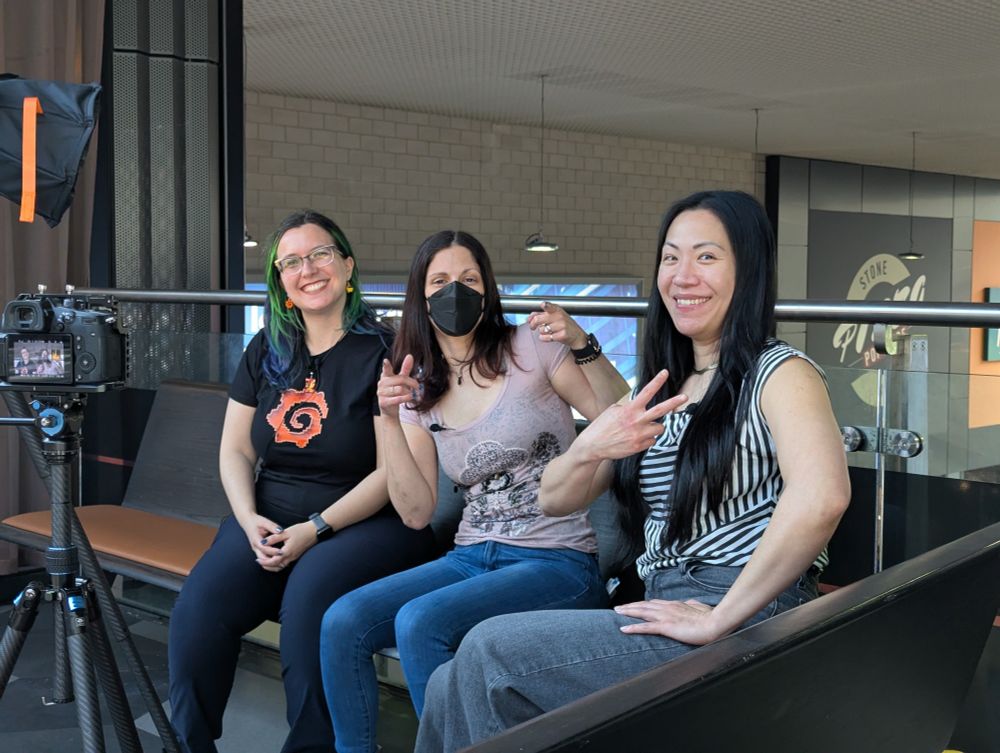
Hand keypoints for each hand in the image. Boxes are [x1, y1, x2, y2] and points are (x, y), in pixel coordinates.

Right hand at [240, 513, 285, 567]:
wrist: (247, 521)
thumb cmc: (256, 521)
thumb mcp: (264, 522)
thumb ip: (272, 526)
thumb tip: (280, 531)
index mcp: (256, 540)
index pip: (264, 549)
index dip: (273, 551)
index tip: (282, 552)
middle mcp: (255, 547)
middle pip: (263, 558)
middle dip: (273, 561)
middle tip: (284, 559)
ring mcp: (256, 549)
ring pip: (263, 560)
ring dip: (272, 563)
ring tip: (283, 563)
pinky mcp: (258, 550)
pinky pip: (264, 558)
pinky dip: (270, 561)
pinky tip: (279, 561)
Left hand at [256, 522, 315, 571]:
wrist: (315, 531)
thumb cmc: (301, 530)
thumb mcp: (285, 532)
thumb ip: (273, 538)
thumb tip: (262, 542)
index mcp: (287, 551)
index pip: (273, 561)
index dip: (264, 562)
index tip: (257, 560)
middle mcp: (291, 557)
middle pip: (277, 567)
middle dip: (267, 566)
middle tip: (260, 562)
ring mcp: (295, 557)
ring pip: (282, 566)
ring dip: (273, 566)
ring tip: (266, 562)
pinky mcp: (297, 555)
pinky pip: (286, 563)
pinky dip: (279, 563)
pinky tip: (276, 558)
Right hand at [378, 355, 419, 419]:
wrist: (390, 410)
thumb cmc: (396, 392)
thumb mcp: (401, 380)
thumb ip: (405, 368)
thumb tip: (410, 356)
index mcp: (385, 376)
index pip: (386, 369)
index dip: (386, 365)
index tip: (386, 361)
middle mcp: (382, 383)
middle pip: (401, 379)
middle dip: (412, 383)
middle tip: (418, 387)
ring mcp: (381, 393)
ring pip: (400, 389)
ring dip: (409, 392)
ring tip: (411, 394)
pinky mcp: (383, 402)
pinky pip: (398, 399)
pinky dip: (406, 398)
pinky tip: (409, 398)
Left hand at [527, 302, 586, 349]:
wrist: (577, 336)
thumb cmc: (564, 325)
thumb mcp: (556, 316)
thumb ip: (543, 314)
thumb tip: (529, 317)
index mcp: (557, 310)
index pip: (549, 306)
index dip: (545, 306)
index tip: (542, 305)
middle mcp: (559, 316)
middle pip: (538, 319)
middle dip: (532, 324)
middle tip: (532, 327)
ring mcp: (561, 326)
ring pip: (541, 329)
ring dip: (541, 332)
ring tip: (548, 331)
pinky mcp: (562, 335)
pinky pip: (545, 337)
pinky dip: (543, 338)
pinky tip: (548, 337)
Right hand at [572, 370, 686, 461]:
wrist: (593, 446)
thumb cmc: (601, 427)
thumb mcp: (612, 411)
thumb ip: (628, 407)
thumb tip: (638, 408)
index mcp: (629, 409)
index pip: (646, 392)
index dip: (657, 381)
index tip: (665, 373)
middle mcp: (636, 421)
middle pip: (660, 410)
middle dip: (674, 402)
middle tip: (685, 397)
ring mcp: (639, 435)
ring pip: (659, 428)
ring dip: (654, 427)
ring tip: (641, 428)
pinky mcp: (639, 446)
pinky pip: (652, 440)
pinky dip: (646, 439)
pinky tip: (635, 439)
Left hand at [614, 598, 722, 644]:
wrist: (715, 623)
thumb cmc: (710, 617)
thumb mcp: (699, 608)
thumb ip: (692, 606)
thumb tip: (689, 603)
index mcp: (675, 605)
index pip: (654, 603)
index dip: (643, 604)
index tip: (634, 605)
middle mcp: (667, 608)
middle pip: (644, 606)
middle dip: (630, 606)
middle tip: (618, 607)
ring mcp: (666, 616)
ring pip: (641, 613)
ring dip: (628, 612)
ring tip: (617, 612)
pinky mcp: (666, 626)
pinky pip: (645, 627)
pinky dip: (633, 627)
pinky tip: (623, 628)